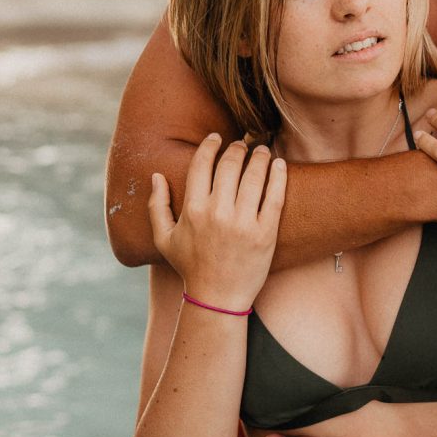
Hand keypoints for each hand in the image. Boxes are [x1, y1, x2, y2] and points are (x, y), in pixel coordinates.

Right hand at [146, 134, 285, 310]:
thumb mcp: (164, 239)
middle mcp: (218, 213)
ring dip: (260, 157)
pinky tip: (280, 165)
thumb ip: (156, 206)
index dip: (210, 146)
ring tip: (263, 150)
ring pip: (254, 177)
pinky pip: (275, 197)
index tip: (217, 137)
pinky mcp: (265, 233)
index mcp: (193, 210)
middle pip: (230, 166)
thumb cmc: (190, 267)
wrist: (218, 298)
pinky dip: (279, 176)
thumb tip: (156, 175)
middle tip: (244, 142)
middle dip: (238, 148)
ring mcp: (243, 223)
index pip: (202, 165)